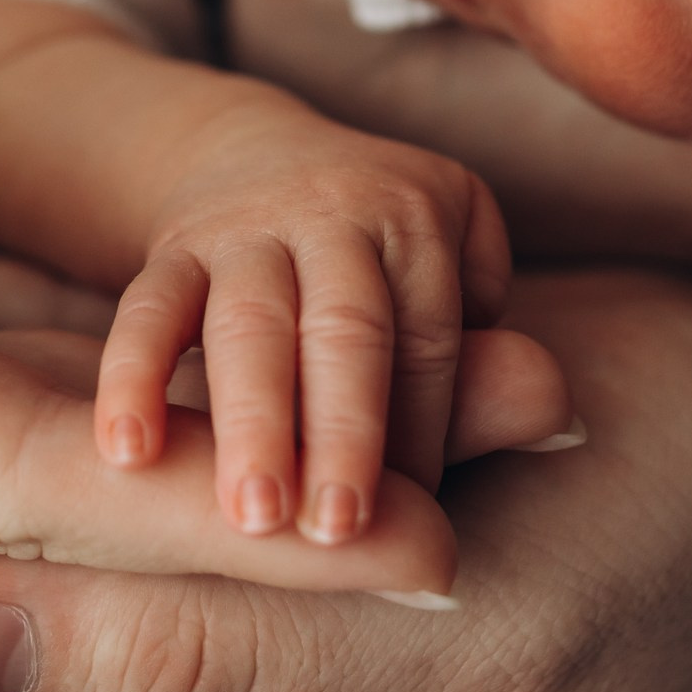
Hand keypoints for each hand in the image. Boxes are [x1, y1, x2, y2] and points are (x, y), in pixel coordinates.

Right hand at [96, 101, 511, 545]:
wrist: (254, 157)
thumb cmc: (377, 258)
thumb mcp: (449, 273)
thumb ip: (486, 359)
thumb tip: (565, 430)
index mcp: (422, 218)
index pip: (430, 345)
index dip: (424, 435)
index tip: (413, 532)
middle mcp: (339, 213)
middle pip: (347, 330)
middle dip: (343, 432)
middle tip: (339, 533)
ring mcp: (249, 226)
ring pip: (250, 324)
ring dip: (250, 423)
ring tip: (248, 522)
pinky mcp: (174, 248)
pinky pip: (149, 309)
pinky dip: (134, 376)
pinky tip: (126, 454)